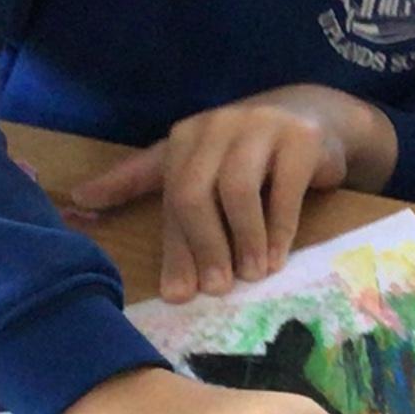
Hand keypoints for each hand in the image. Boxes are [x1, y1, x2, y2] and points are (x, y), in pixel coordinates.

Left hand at [68, 86, 397, 301]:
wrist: (315, 118)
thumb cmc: (248, 155)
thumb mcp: (198, 170)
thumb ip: (151, 195)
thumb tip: (99, 220)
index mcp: (185, 136)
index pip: (171, 196)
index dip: (174, 248)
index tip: (178, 295)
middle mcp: (217, 125)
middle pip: (195, 192)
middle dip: (204, 246)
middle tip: (217, 289)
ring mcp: (260, 127)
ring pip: (238, 190)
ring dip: (243, 241)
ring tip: (251, 275)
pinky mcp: (301, 139)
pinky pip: (285, 190)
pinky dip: (278, 230)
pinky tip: (275, 257)